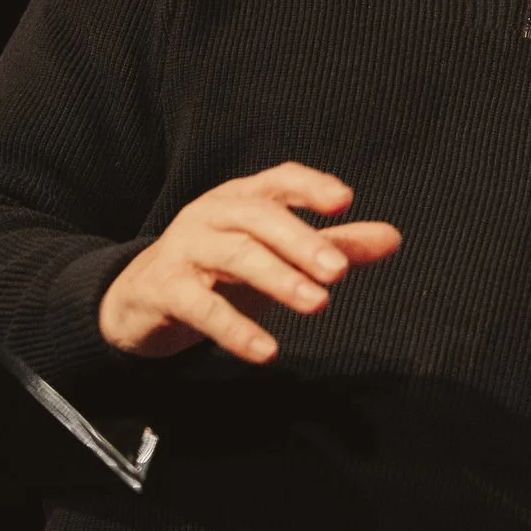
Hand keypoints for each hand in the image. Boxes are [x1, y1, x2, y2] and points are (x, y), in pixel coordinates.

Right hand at [99, 162, 401, 360]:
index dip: (310, 186)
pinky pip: (201, 306)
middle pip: (259, 218)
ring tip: (318, 304)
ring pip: (234, 256)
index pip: (278, 180)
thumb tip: (393, 237)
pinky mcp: (164, 289)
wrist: (137, 299)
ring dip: (278, 279)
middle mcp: (212, 214)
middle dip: (302, 241)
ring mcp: (184, 248)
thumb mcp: (276, 254)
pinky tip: (266, 350)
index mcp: (241, 198)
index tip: (344, 201)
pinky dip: (234, 328)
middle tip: (338, 271)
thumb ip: (333, 244)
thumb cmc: (218, 270)